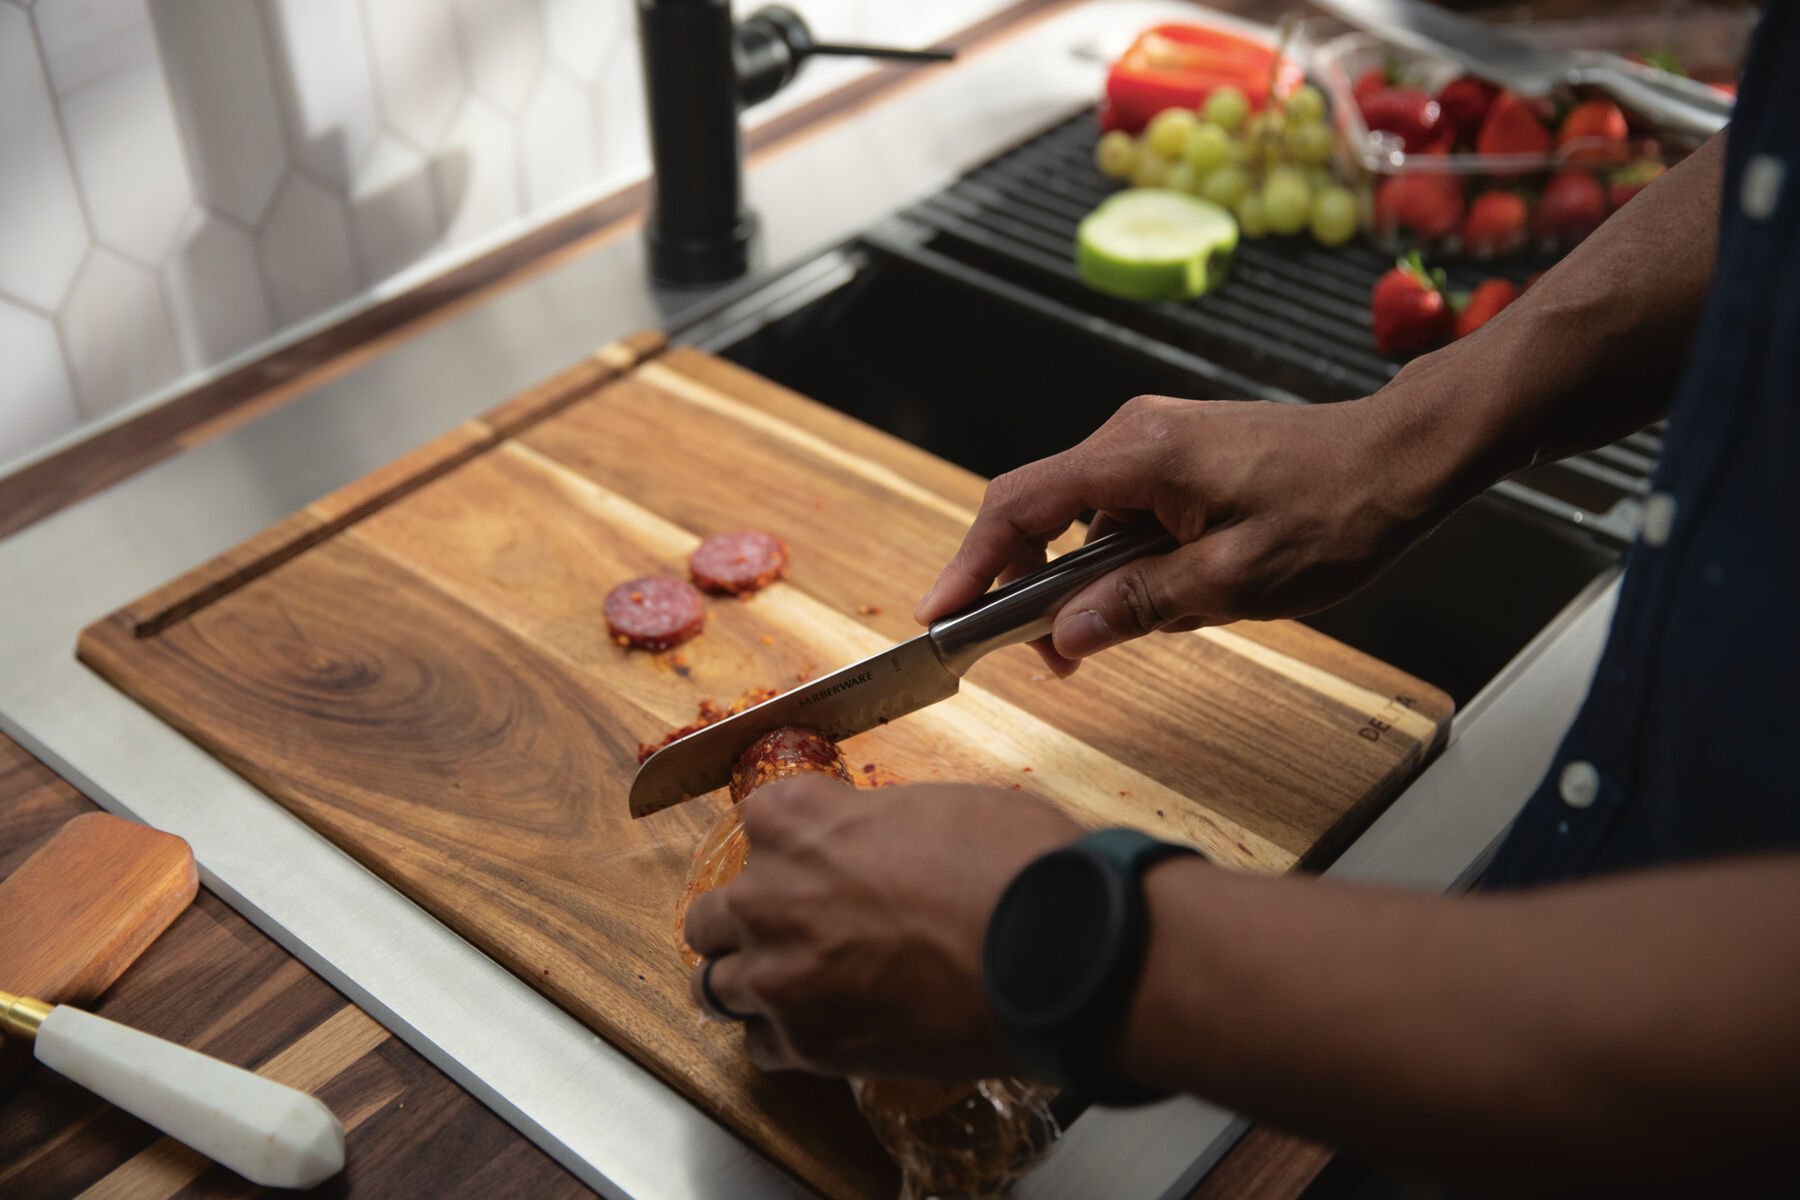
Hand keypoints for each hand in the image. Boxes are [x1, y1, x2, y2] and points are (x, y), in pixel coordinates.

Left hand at [682, 778, 1081, 1079]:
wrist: (1054, 948)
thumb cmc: (1013, 864)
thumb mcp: (937, 808)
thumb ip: (874, 827)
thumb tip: (876, 847)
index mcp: (800, 820)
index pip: (755, 821)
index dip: (787, 845)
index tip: (806, 861)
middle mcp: (770, 893)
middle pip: (712, 913)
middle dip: (747, 922)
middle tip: (790, 932)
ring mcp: (781, 974)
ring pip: (714, 985)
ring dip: (747, 985)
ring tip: (787, 991)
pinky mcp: (808, 1044)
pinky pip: (760, 1047)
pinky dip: (783, 1041)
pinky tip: (820, 1032)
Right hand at [915, 390, 1459, 674]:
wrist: (1403, 458)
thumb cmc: (1336, 510)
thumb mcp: (1235, 580)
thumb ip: (1141, 606)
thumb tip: (1068, 635)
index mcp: (1136, 456)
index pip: (1018, 505)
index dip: (971, 563)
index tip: (942, 614)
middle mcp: (1133, 435)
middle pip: (1039, 510)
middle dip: (1028, 586)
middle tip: (1046, 658)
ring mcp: (1155, 441)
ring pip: (1084, 519)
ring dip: (1086, 580)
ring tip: (1129, 631)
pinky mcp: (1177, 455)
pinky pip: (1121, 512)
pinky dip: (1121, 560)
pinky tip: (1167, 597)